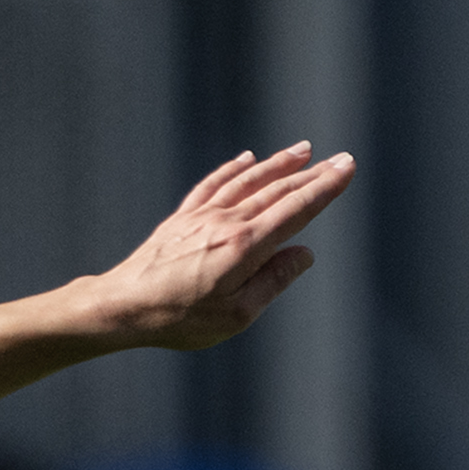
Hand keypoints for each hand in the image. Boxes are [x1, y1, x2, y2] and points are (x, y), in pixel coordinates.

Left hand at [84, 144, 357, 352]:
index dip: (324, 188)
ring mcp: (201, 216)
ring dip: (279, 164)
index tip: (347, 168)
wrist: (121, 306)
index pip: (296, 210)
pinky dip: (233, 170)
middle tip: (341, 158)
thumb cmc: (179, 319)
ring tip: (304, 150)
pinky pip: (212, 185)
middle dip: (312, 174)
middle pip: (277, 191)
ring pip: (248, 181)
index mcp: (245, 246)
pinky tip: (247, 159)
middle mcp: (226, 222)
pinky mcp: (180, 218)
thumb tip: (303, 254)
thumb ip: (273, 282)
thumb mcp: (236, 315)